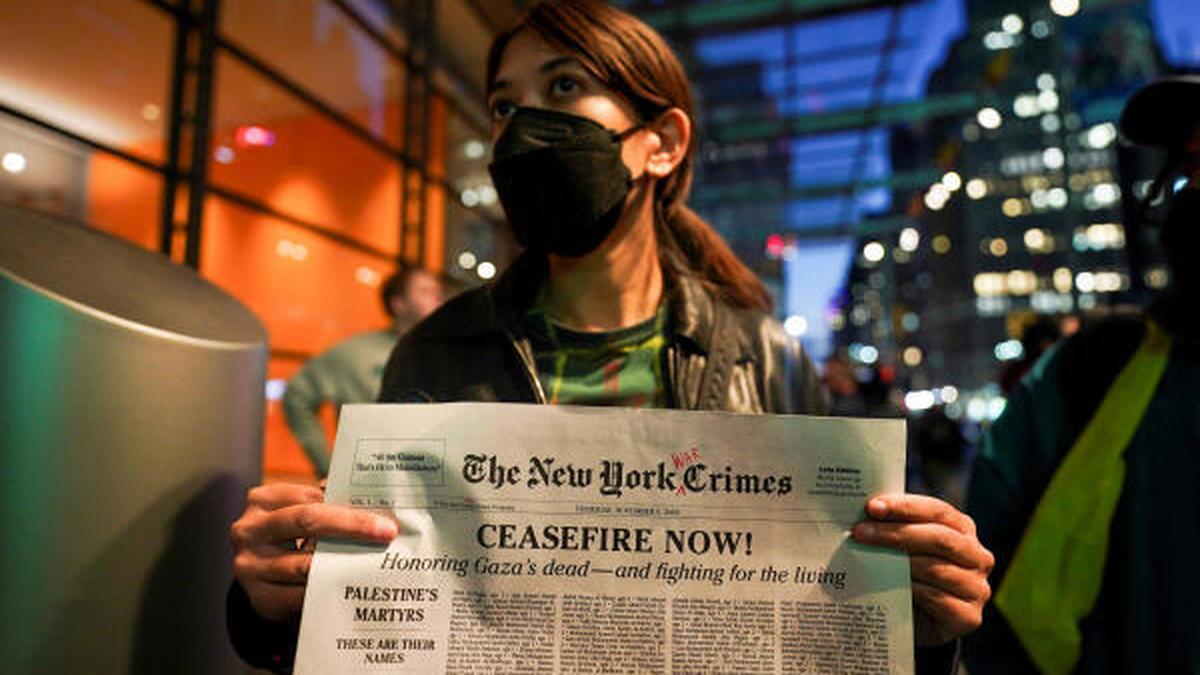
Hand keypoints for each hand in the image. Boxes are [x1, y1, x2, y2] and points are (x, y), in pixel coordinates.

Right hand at [230, 482, 397, 621]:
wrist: (260, 576)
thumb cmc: (289, 537)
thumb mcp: (298, 513)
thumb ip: (327, 503)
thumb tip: (376, 504)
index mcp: (262, 501)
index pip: (310, 496)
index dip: (347, 505)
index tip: (382, 514)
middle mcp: (249, 530)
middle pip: (306, 520)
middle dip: (351, 525)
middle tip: (387, 532)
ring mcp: (250, 566)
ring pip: (304, 564)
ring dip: (344, 563)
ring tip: (375, 562)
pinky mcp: (259, 598)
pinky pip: (300, 596)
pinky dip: (328, 591)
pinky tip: (351, 587)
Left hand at [852, 494, 993, 645]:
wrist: (918, 621)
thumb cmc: (910, 575)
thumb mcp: (906, 547)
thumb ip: (895, 527)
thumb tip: (865, 513)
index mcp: (963, 529)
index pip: (937, 511)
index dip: (905, 507)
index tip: (872, 507)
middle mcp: (977, 556)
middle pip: (939, 538)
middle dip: (896, 533)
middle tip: (861, 532)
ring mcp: (977, 588)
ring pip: (936, 569)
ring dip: (898, 562)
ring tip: (867, 558)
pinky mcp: (969, 617)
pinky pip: (937, 599)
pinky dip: (911, 590)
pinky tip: (887, 585)